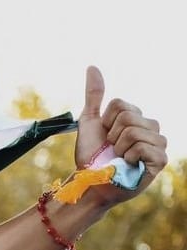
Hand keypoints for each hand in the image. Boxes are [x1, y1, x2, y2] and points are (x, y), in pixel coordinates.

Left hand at [75, 65, 166, 205]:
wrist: (91, 182)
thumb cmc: (91, 156)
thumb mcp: (89, 122)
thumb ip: (94, 95)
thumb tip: (92, 67)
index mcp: (137, 117)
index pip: (120, 104)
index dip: (105, 122)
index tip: (104, 136)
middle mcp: (151, 127)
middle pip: (127, 116)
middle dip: (111, 135)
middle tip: (111, 149)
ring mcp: (158, 143)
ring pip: (134, 131)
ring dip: (118, 148)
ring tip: (119, 158)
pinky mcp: (161, 159)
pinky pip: (142, 146)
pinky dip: (128, 157)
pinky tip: (129, 164)